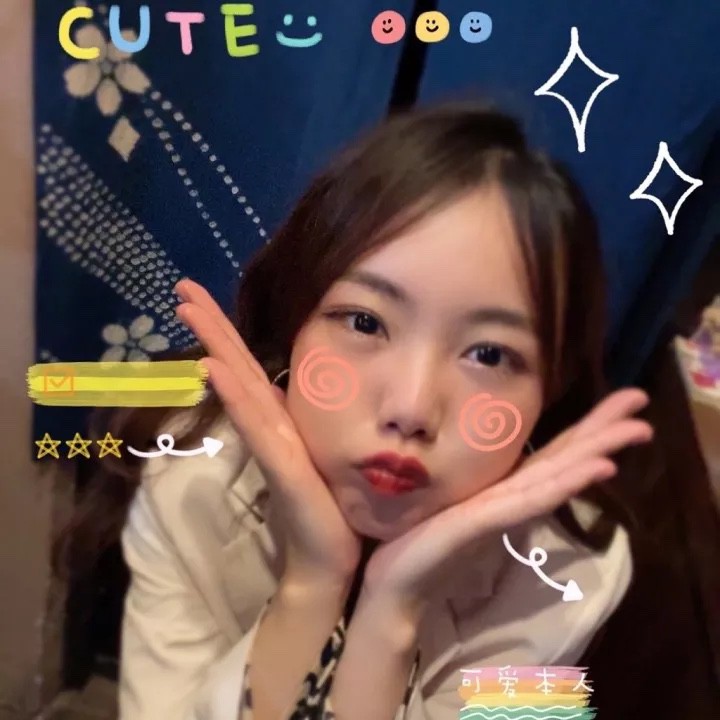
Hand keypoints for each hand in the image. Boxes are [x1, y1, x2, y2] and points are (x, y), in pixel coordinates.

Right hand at [174, 279, 361, 587]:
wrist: (335, 563)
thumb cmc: (338, 510)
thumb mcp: (333, 451)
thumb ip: (323, 421)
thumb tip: (332, 390)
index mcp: (283, 421)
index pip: (250, 368)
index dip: (227, 333)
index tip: (204, 297)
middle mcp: (271, 427)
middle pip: (236, 366)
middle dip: (211, 326)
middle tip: (183, 287)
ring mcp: (272, 445)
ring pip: (238, 386)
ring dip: (213, 345)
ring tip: (187, 309)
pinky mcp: (281, 468)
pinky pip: (255, 425)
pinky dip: (233, 395)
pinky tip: (213, 367)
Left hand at [362, 388, 653, 618]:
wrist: (394, 584)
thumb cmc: (416, 538)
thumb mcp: (451, 495)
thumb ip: (474, 477)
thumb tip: (480, 445)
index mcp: (505, 489)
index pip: (555, 452)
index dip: (588, 427)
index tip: (621, 399)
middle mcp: (512, 498)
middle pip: (567, 457)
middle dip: (605, 430)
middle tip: (642, 400)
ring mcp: (503, 511)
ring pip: (559, 475)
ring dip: (598, 451)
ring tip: (636, 429)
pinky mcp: (486, 522)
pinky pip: (532, 498)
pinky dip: (567, 483)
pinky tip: (597, 467)